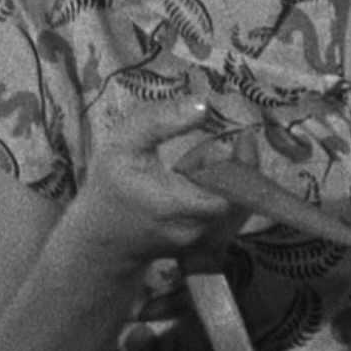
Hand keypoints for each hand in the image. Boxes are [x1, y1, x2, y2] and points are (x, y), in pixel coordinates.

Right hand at [69, 97, 252, 268]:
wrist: (104, 236)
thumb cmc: (113, 184)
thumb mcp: (124, 143)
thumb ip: (159, 120)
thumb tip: (203, 105)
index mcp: (173, 205)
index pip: (229, 191)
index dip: (244, 164)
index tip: (246, 135)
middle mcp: (193, 230)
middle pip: (240, 197)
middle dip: (242, 167)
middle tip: (241, 140)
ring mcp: (203, 242)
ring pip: (241, 207)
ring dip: (239, 180)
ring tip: (225, 157)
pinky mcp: (207, 245)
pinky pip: (235, 217)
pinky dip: (235, 194)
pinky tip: (216, 177)